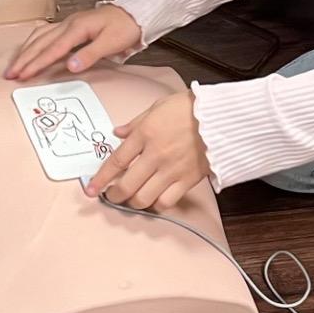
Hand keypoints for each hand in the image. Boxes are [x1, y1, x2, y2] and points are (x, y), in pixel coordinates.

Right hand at [4, 5, 142, 81]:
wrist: (135, 13)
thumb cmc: (125, 28)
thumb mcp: (112, 43)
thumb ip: (90, 55)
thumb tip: (70, 67)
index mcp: (78, 28)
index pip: (52, 49)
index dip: (36, 63)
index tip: (23, 74)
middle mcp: (68, 23)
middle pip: (40, 43)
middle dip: (23, 59)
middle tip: (10, 74)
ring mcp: (67, 22)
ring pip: (39, 37)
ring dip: (25, 51)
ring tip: (14, 66)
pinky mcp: (69, 25)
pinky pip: (45, 33)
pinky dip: (33, 42)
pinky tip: (28, 49)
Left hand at [85, 92, 209, 210]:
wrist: (222, 118)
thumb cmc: (189, 109)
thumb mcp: (156, 107)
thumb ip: (135, 123)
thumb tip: (117, 133)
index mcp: (144, 135)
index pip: (115, 162)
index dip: (100, 179)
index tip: (91, 190)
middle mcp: (155, 155)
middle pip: (126, 185)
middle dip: (114, 195)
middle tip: (111, 196)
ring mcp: (171, 170)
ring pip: (144, 198)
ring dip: (133, 202)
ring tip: (131, 199)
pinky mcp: (187, 180)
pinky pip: (166, 202)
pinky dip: (156, 205)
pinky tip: (153, 200)